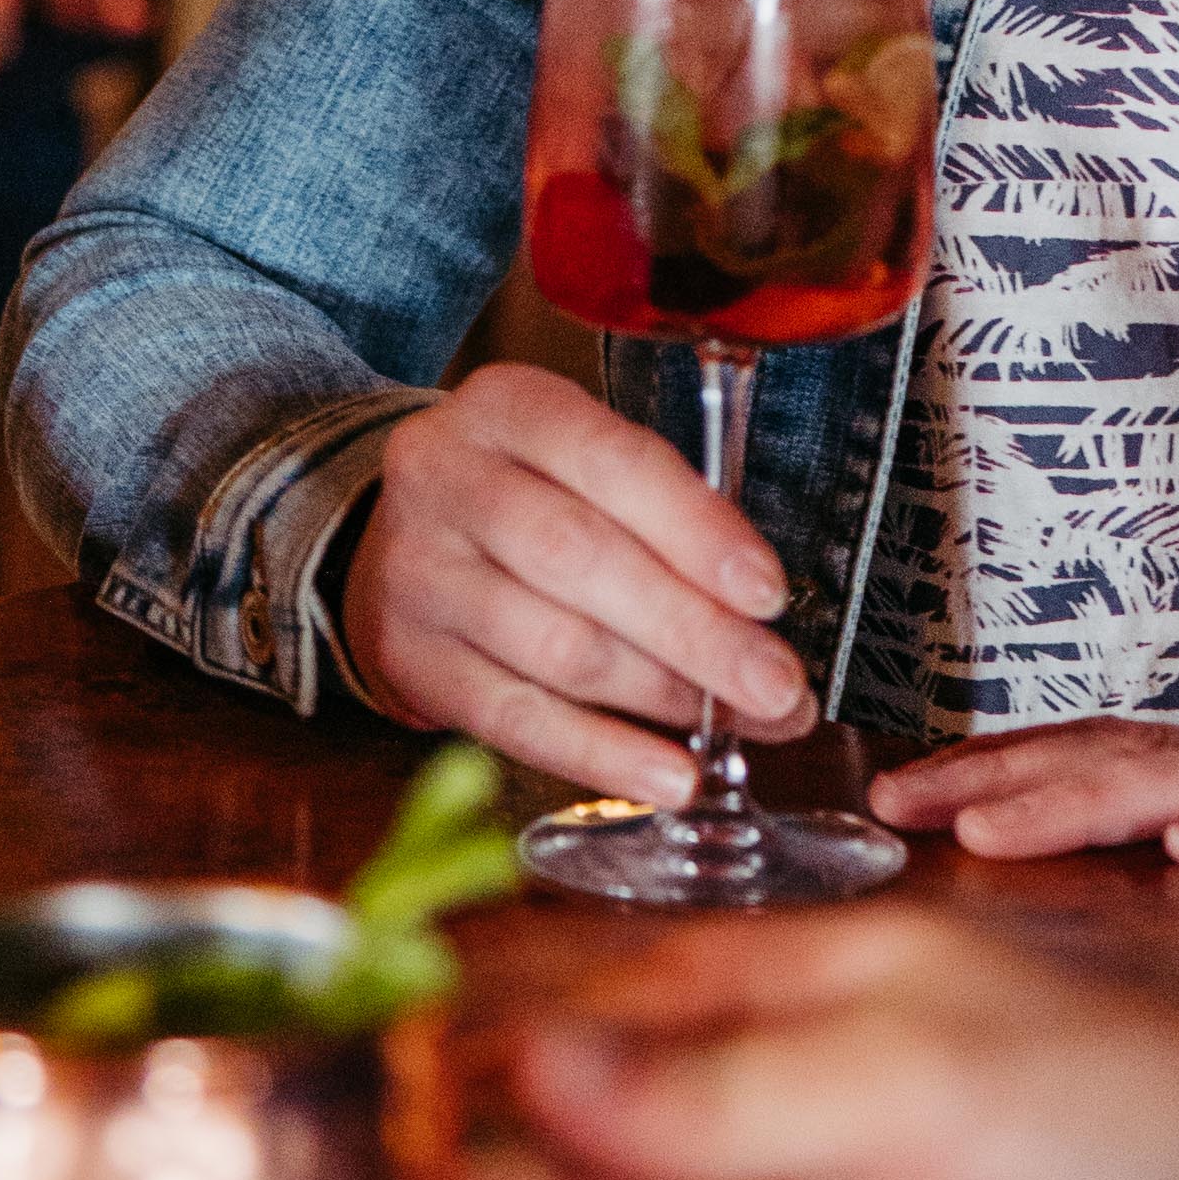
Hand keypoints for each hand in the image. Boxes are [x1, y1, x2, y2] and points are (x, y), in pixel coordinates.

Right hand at [339, 366, 811, 808]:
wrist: (400, 537)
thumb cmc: (528, 493)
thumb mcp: (583, 461)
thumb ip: (665, 516)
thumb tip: (760, 616)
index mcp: (506, 405)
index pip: (615, 462)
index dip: (697, 532)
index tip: (767, 594)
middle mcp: (447, 478)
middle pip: (582, 560)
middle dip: (695, 632)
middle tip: (778, 687)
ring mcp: (417, 572)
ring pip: (556, 647)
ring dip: (663, 696)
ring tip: (742, 725)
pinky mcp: (408, 659)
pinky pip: (515, 720)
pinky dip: (601, 754)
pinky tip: (668, 775)